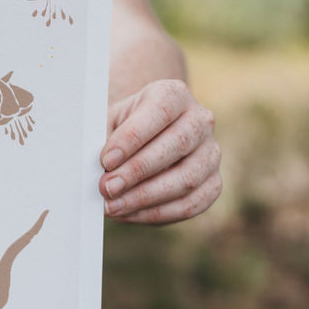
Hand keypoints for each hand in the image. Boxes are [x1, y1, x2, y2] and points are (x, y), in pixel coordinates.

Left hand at [99, 79, 220, 224]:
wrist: (146, 138)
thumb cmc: (124, 128)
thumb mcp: (110, 122)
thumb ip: (104, 139)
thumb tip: (95, 170)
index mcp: (174, 94)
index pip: (159, 111)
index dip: (132, 138)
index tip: (105, 160)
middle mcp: (200, 120)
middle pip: (176, 144)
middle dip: (137, 171)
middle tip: (106, 187)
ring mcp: (211, 153)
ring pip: (186, 179)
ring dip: (145, 197)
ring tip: (113, 205)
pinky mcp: (213, 183)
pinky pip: (190, 205)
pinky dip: (156, 213)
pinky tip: (129, 213)